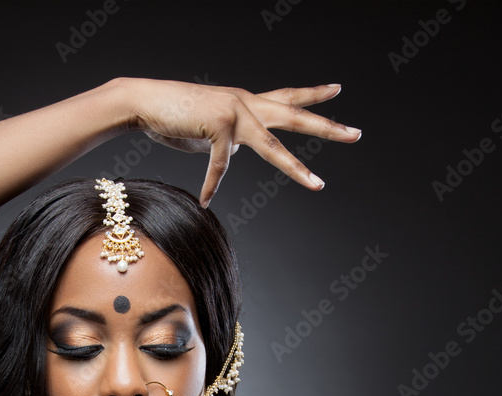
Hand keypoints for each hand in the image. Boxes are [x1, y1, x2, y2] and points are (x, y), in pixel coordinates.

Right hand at [123, 79, 359, 205]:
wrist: (145, 103)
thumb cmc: (173, 116)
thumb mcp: (208, 130)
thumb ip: (227, 140)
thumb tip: (234, 153)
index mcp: (247, 101)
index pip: (286, 96)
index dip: (312, 94)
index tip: (337, 90)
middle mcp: (247, 102)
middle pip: (295, 116)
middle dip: (327, 127)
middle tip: (356, 134)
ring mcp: (235, 111)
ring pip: (273, 145)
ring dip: (297, 168)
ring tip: (317, 184)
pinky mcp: (218, 124)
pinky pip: (220, 165)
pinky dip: (211, 184)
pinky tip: (205, 199)